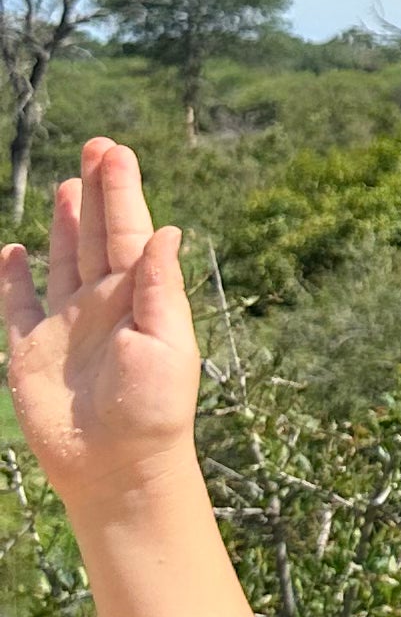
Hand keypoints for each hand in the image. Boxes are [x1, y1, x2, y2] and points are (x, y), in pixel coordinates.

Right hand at [3, 137, 202, 509]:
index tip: (114, 150)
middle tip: (96, 147)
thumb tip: (168, 230)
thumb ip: (158, 287)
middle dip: (96, 192)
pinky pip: (16, 306)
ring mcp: (63, 325)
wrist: (118, 469)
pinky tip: (13, 251)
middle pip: (96, 235)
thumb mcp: (168, 344)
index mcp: (137, 297)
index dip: (121, 190)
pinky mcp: (29, 352)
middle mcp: (101, 304)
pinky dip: (12, 278)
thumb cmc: (153, 411)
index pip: (128, 231)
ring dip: (64, 224)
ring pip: (62, 261)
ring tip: (66, 184)